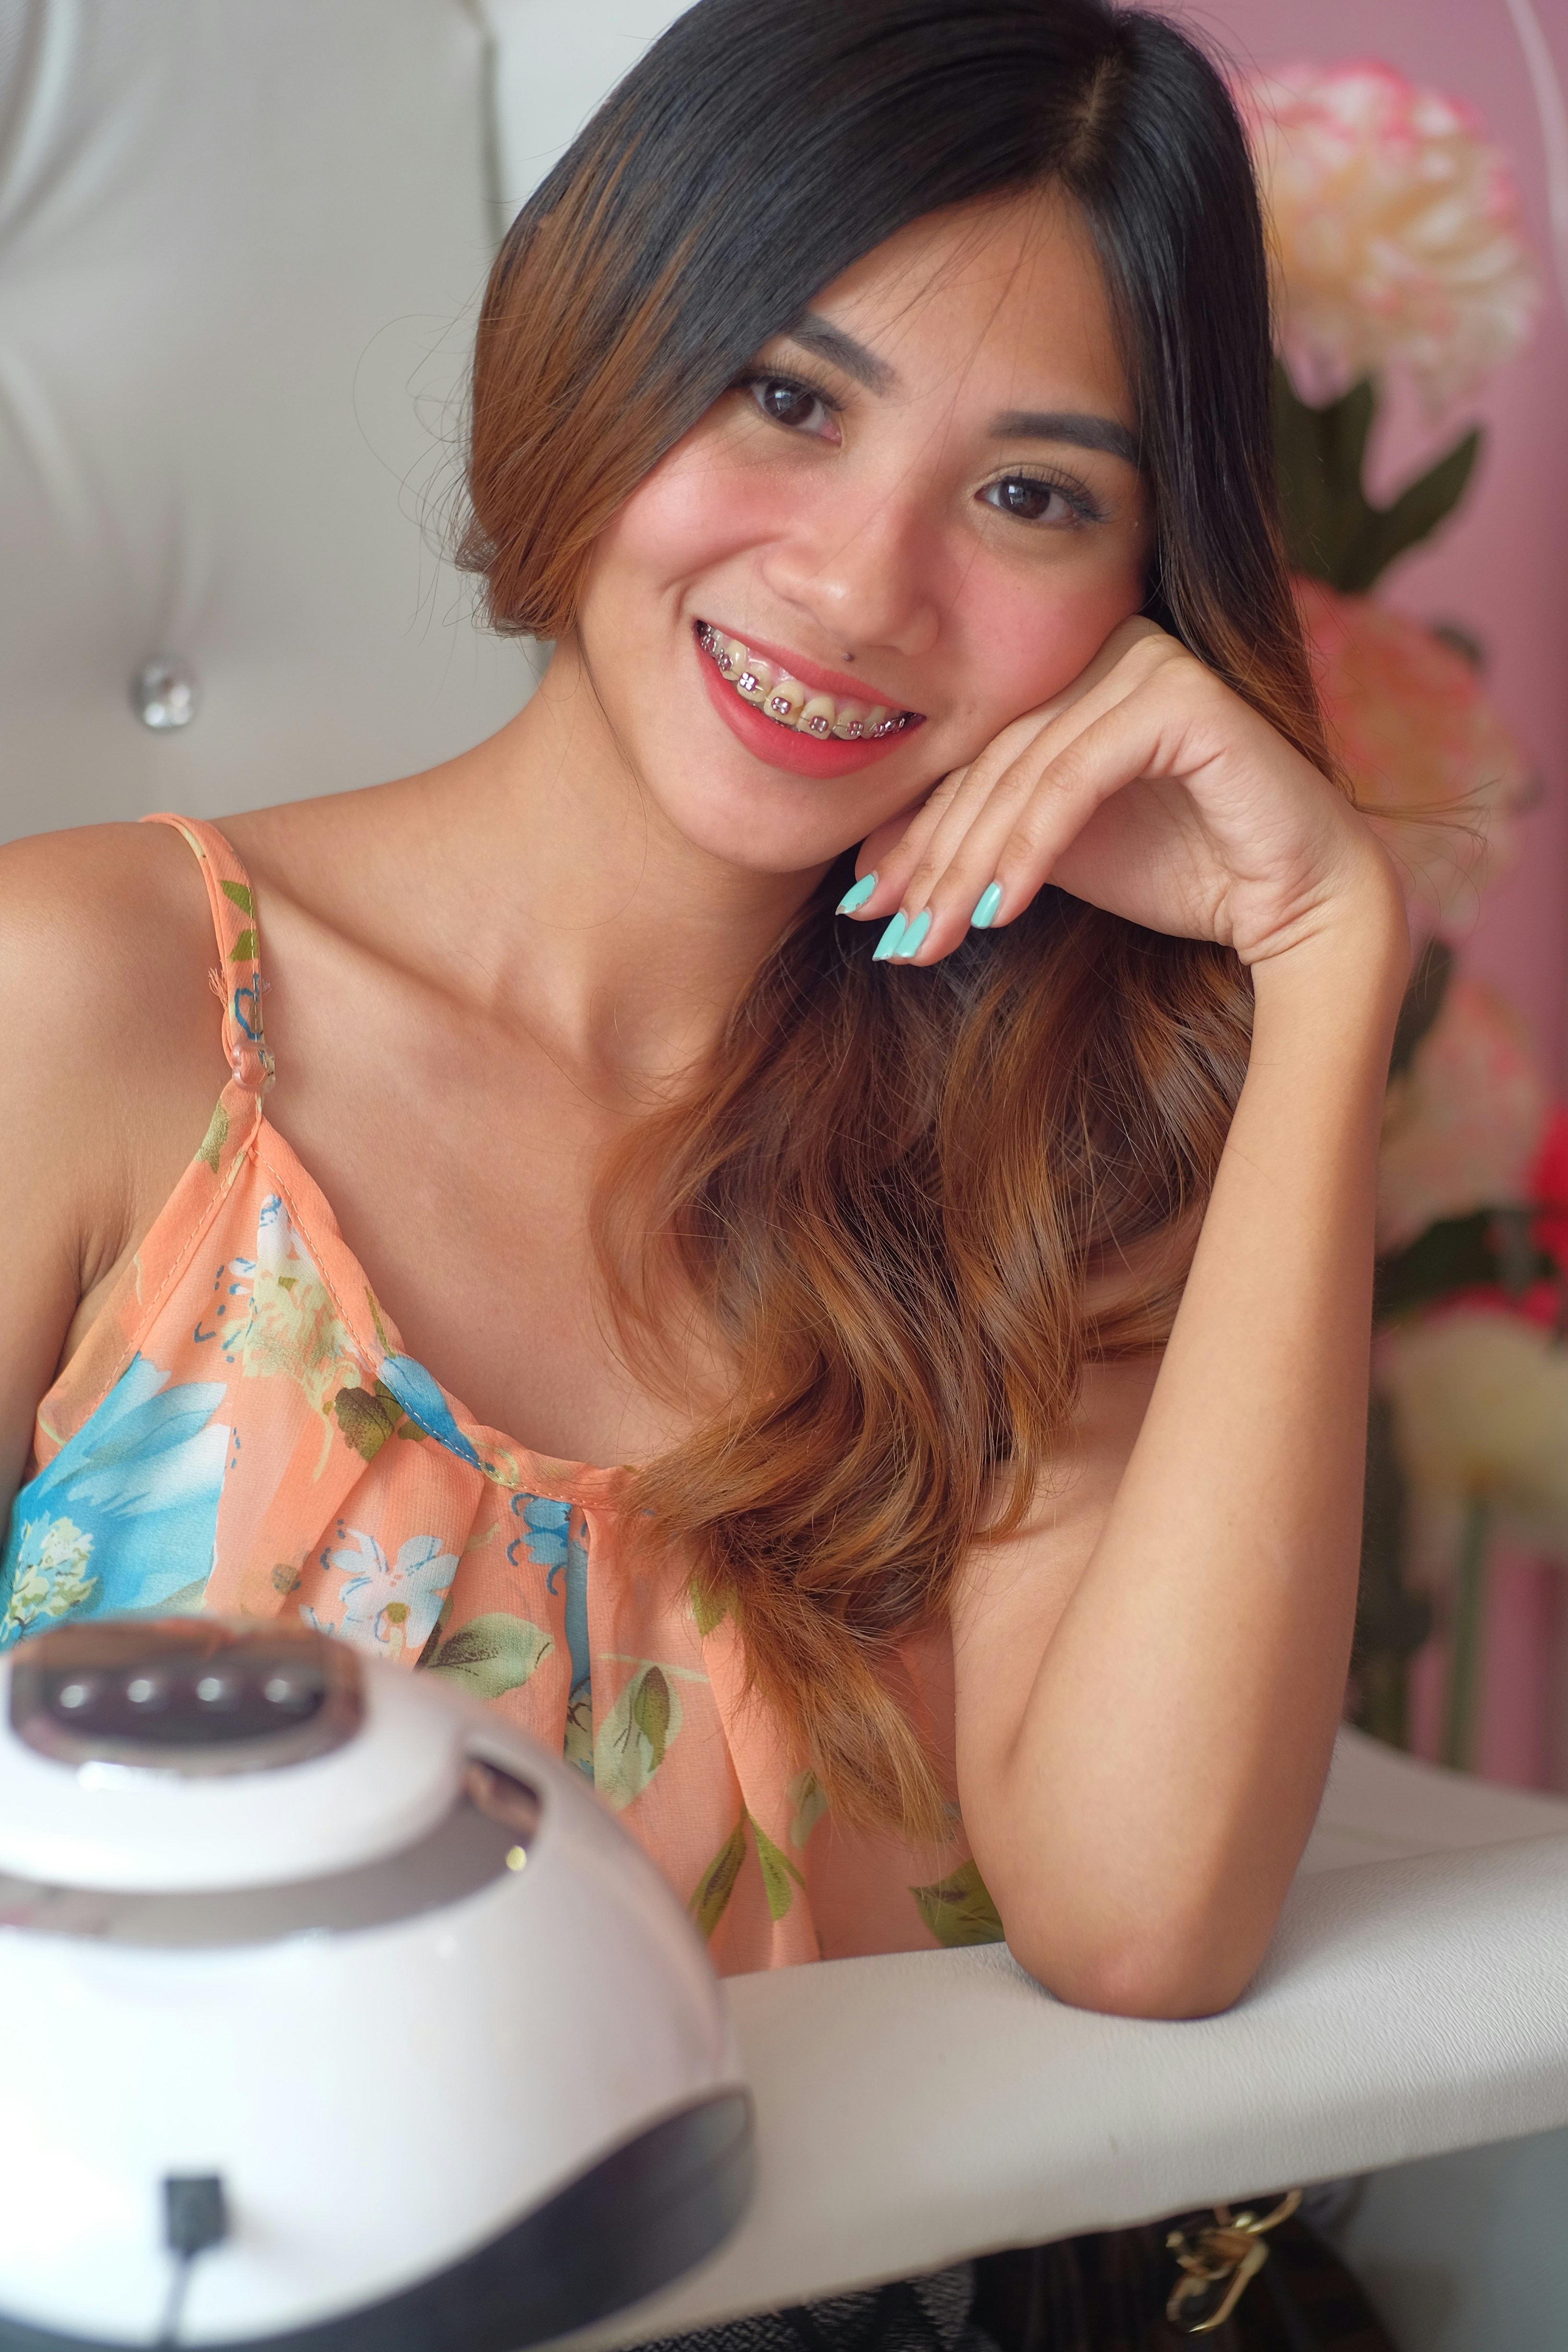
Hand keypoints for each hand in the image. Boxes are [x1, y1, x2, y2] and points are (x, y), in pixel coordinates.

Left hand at [843, 618, 1398, 969]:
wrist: (1292, 901)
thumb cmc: (1179, 872)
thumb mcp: (1048, 857)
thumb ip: (974, 844)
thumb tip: (861, 879)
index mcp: (1075, 672)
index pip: (974, 757)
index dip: (914, 836)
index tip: (864, 910)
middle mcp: (1109, 648)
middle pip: (990, 763)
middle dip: (932, 860)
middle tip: (890, 936)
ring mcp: (1148, 660)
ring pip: (1024, 774)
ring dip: (969, 866)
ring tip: (931, 937)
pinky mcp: (1180, 695)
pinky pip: (1076, 779)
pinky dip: (1030, 849)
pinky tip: (998, 913)